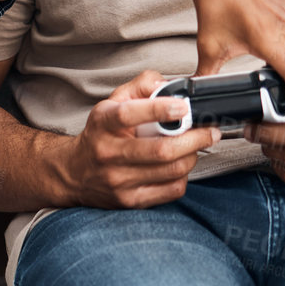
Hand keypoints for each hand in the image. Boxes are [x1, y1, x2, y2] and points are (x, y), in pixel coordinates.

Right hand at [61, 71, 221, 208]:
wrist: (74, 172)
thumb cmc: (101, 134)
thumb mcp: (113, 103)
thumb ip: (140, 86)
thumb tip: (168, 85)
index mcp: (103, 124)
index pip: (129, 115)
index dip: (159, 109)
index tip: (184, 106)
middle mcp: (108, 153)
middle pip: (161, 150)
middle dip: (195, 139)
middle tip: (210, 131)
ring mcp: (119, 180)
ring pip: (172, 170)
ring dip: (192, 156)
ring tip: (194, 147)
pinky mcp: (130, 200)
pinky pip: (171, 190)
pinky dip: (183, 176)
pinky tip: (179, 166)